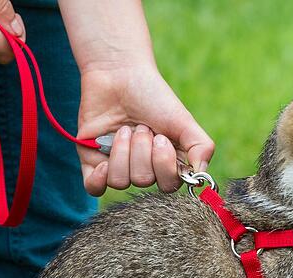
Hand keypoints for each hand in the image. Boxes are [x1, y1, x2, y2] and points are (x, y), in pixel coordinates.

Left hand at [75, 66, 214, 195]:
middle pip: (143, 181)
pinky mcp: (92, 163)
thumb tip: (200, 176)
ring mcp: (117, 168)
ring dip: (122, 150)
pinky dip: (99, 179)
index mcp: (166, 163)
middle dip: (141, 149)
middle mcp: (143, 169)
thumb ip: (200, 147)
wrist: (118, 75)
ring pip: (119, 181)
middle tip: (141, 127)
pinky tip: (103, 162)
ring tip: (124, 128)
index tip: (161, 138)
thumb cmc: (153, 96)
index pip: (168, 185)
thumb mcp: (183, 120)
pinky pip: (94, 188)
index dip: (163, 165)